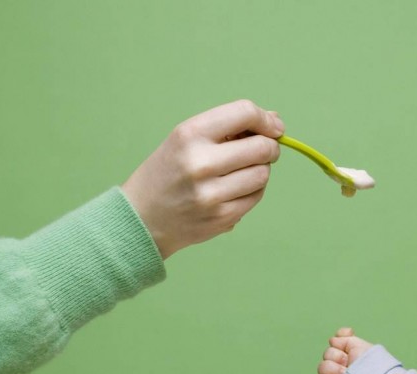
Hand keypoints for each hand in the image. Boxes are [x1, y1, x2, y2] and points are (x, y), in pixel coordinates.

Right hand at [122, 99, 284, 258]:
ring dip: (261, 170)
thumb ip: (228, 127)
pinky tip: (235, 189)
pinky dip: (253, 190)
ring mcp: (212, 193)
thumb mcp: (186, 139)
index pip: (244, 113)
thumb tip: (275, 120)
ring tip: (242, 171)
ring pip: (263, 174)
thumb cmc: (169, 172)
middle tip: (265, 150)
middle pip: (262, 147)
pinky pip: (256, 196)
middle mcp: (200, 163)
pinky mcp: (222, 217)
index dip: (267, 119)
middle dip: (270, 147)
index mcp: (190, 134)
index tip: (274, 127)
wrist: (142, 217)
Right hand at [315, 327, 373, 373]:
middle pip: (327, 353)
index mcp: (348, 353)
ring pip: (322, 367)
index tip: (348, 344)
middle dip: (338, 357)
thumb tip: (332, 340)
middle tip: (350, 364)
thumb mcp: (361, 346)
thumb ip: (345, 338)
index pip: (335, 342)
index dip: (339, 341)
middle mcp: (339, 364)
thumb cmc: (372, 367)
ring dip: (335, 370)